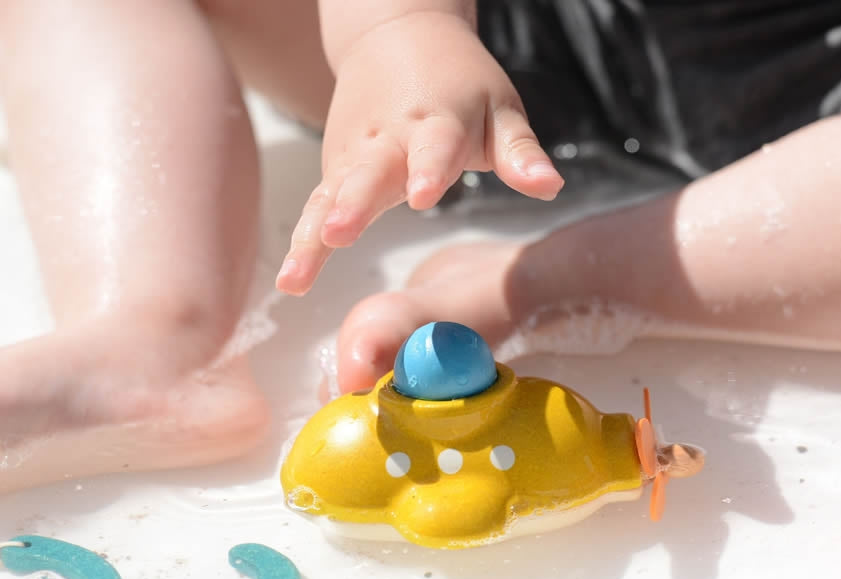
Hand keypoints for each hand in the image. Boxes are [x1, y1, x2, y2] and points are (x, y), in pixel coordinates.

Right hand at [276, 12, 563, 294]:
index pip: (435, 145)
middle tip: (339, 232)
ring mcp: (355, 153)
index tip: (424, 194)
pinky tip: (289, 281)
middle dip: (354, 204)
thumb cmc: (460, 84)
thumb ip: (520, 153)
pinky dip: (301, 240)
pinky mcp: (335, 168)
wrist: (396, 34)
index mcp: (437, 120)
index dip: (429, 168)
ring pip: (330, 195)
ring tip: (295, 277)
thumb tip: (550, 186)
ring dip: (312, 233)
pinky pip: (315, 205)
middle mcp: (389, 137)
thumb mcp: (500, 110)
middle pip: (369, 172)